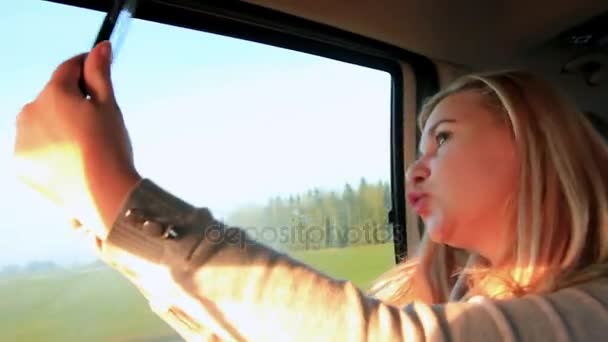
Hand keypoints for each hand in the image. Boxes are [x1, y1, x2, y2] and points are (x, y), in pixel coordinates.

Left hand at [13, 41, 141, 238]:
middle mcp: (29, 112)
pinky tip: (71, 160)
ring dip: (58, 125)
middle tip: (97, 121)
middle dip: (72, 101)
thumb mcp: (109, 106)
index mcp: (54, 94)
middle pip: (52, 96)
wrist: (102, 194)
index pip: (68, 68)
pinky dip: (49, 149)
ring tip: (83, 145)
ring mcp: (22, 140)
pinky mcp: (21, 164)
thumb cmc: (110, 149)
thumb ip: (100, 73)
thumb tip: (101, 47)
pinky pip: (34, 147)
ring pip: (41, 122)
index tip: (96, 71)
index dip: (85, 67)